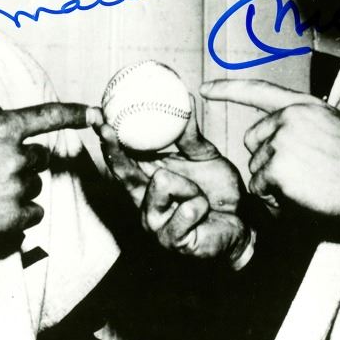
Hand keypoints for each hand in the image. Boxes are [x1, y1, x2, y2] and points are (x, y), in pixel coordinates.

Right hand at [0, 101, 94, 249]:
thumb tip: (3, 113)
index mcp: (1, 128)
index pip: (47, 116)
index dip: (75, 113)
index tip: (97, 114)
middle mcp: (14, 157)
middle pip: (38, 158)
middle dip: (20, 161)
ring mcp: (15, 190)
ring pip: (33, 186)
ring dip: (16, 188)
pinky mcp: (13, 220)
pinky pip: (32, 213)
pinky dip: (18, 213)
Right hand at [97, 108, 248, 263]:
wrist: (242, 223)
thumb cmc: (218, 191)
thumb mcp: (204, 157)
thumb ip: (190, 135)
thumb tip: (186, 99)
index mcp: (147, 180)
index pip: (122, 157)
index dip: (107, 138)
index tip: (97, 115)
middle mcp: (143, 201)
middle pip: (123, 172)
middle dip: (113, 149)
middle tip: (107, 128)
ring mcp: (153, 224)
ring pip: (163, 183)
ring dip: (190, 187)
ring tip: (200, 197)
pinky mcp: (170, 240)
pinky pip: (186, 209)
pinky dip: (200, 206)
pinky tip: (204, 216)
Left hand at [201, 78, 339, 222]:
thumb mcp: (335, 127)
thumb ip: (305, 123)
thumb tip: (281, 133)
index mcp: (304, 105)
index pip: (259, 92)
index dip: (229, 90)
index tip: (205, 90)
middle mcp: (289, 118)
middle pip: (254, 142)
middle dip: (267, 160)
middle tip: (299, 174)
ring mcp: (282, 141)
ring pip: (257, 168)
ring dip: (274, 183)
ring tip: (307, 186)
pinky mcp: (279, 167)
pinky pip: (260, 187)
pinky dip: (274, 198)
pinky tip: (299, 196)